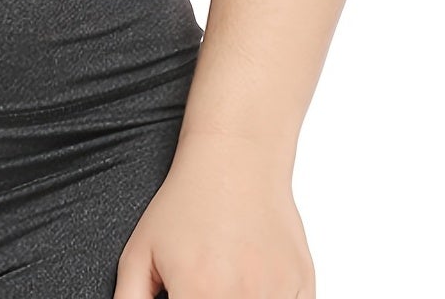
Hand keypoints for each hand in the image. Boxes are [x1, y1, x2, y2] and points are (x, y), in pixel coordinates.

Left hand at [112, 139, 314, 297]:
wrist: (235, 161)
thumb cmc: (187, 203)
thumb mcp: (140, 251)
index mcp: (197, 293)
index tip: (185, 297)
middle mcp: (241, 297)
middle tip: (207, 287)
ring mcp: (277, 293)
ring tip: (227, 281)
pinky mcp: (304, 286)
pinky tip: (255, 282)